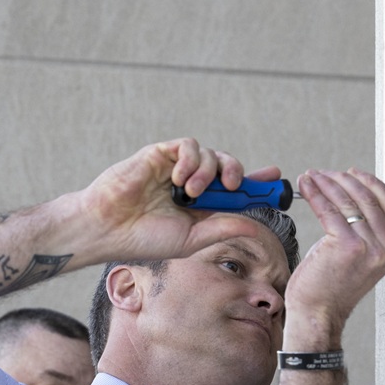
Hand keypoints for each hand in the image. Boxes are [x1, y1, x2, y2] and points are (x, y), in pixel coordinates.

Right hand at [78, 138, 283, 262]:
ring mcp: (175, 168)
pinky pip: (188, 146)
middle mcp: (191, 184)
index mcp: (200, 205)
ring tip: (191, 193)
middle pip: (228, 166)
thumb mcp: (192, 239)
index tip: (276, 178)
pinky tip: (179, 181)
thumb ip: (222, 228)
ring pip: (211, 154)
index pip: (234, 189)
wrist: (109, 229)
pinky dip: (191, 160)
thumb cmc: (144, 238)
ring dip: (209, 172)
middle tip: (235, 187)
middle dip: (238, 173)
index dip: (256, 182)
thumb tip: (256, 226)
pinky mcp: (160, 154)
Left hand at [284, 168, 384, 347]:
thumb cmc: (329, 290)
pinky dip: (316, 193)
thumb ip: (362, 234)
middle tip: (326, 173)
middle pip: (369, 198)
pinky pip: (330, 210)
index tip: (353, 173)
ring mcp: (367, 248)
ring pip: (348, 201)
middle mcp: (384, 249)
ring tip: (312, 176)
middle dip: (344, 179)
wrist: (318, 314)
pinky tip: (306, 186)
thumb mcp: (356, 259)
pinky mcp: (346, 246)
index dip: (371, 183)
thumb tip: (349, 201)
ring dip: (327, 183)